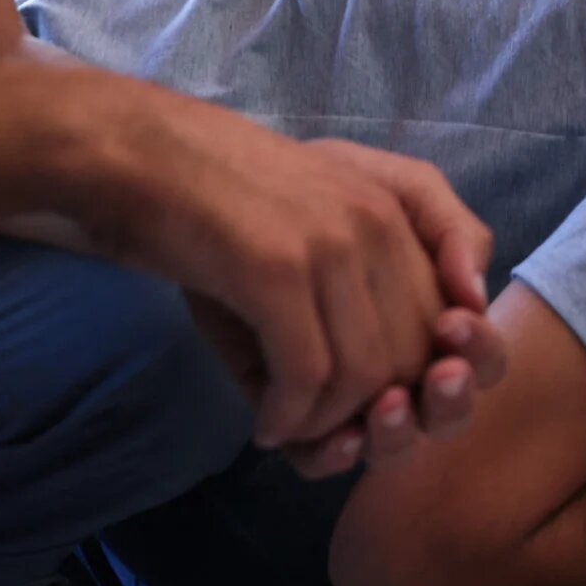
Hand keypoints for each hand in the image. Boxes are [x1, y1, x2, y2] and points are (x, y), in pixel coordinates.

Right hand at [74, 85, 501, 476]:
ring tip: (291, 427)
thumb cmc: (222, 205)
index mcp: (398, 211)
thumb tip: (400, 394)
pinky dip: (290, 418)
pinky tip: (266, 426)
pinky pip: (309, 375)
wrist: (135, 152)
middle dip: (374, 414)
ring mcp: (333, 244)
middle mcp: (379, 224)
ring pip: (367, 375)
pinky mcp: (277, 269)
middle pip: (416, 356)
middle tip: (328, 432)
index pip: (450, 320)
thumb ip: (373, 299)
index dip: (422, 385)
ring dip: (329, 424)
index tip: (372, 408)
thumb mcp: (313, 236)